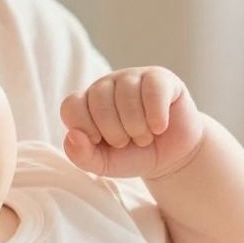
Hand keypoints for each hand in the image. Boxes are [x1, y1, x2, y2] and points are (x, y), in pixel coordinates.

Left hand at [61, 67, 204, 180]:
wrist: (172, 157)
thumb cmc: (134, 156)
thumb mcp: (104, 164)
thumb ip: (81, 156)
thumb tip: (72, 136)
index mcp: (87, 102)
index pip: (71, 106)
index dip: (85, 128)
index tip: (100, 142)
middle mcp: (106, 85)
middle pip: (99, 101)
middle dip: (115, 132)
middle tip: (129, 141)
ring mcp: (133, 77)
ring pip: (126, 95)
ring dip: (137, 127)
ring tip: (145, 136)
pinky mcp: (160, 78)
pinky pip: (152, 90)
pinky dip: (156, 116)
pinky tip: (159, 127)